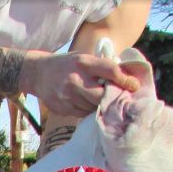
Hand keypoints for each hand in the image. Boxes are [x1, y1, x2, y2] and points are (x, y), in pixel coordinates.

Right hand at [19, 51, 139, 117]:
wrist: (38, 74)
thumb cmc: (66, 65)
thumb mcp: (82, 58)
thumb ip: (100, 67)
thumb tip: (125, 78)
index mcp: (83, 63)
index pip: (110, 71)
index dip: (124, 80)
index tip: (134, 86)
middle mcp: (75, 80)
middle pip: (101, 96)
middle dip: (110, 98)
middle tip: (117, 98)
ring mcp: (67, 97)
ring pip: (92, 108)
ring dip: (98, 106)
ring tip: (98, 100)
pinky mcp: (62, 109)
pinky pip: (82, 113)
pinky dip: (87, 109)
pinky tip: (84, 103)